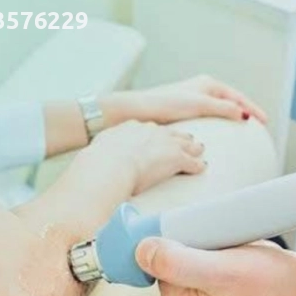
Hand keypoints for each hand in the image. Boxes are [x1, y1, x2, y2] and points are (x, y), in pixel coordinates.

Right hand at [76, 120, 205, 195]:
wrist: (109, 165)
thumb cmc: (99, 163)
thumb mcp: (99, 151)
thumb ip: (103, 154)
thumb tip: (94, 165)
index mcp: (132, 127)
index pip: (148, 129)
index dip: (155, 135)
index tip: (157, 138)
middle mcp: (151, 131)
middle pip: (171, 132)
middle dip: (179, 137)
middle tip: (186, 139)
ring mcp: (165, 143)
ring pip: (186, 143)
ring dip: (193, 148)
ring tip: (199, 150)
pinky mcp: (175, 158)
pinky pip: (192, 161)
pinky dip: (197, 165)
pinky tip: (201, 168)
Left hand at [99, 75, 267, 127]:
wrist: (140, 110)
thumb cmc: (166, 104)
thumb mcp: (199, 104)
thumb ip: (223, 108)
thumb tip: (243, 114)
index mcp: (207, 84)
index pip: (237, 96)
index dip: (252, 108)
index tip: (264, 121)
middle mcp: (201, 89)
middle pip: (231, 101)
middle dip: (245, 111)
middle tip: (258, 125)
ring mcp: (193, 100)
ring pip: (220, 109)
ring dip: (233, 117)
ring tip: (243, 129)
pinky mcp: (185, 112)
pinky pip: (210, 117)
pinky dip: (220, 124)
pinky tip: (220, 133)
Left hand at [135, 238, 295, 295]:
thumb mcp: (227, 274)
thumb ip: (180, 264)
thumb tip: (143, 250)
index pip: (152, 255)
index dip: (168, 233)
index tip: (197, 231)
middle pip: (172, 248)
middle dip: (195, 233)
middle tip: (226, 239)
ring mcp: (208, 290)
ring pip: (195, 247)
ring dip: (214, 236)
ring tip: (239, 245)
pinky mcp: (227, 282)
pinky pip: (215, 251)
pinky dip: (227, 241)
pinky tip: (245, 248)